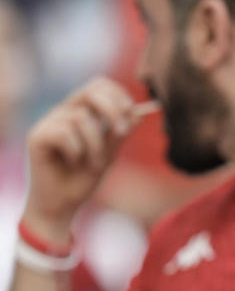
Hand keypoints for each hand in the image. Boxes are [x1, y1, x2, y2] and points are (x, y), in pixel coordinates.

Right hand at [23, 77, 138, 238]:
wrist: (63, 204)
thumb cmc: (84, 178)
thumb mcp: (109, 154)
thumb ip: (120, 134)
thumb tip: (140, 113)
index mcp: (81, 112)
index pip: (99, 86)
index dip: (118, 95)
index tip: (132, 112)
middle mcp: (64, 112)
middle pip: (90, 90)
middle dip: (112, 110)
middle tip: (121, 132)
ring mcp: (49, 122)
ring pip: (82, 118)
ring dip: (96, 145)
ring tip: (93, 164)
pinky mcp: (37, 136)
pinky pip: (65, 133)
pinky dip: (77, 151)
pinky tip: (72, 163)